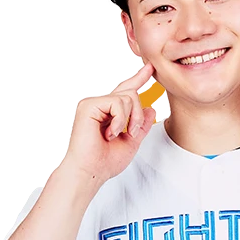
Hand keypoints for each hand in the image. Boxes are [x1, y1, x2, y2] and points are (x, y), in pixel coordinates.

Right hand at [64, 62, 157, 182]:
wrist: (91, 172)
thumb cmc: (105, 162)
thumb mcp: (132, 142)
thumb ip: (142, 125)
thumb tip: (151, 108)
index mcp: (110, 113)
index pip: (126, 92)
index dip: (139, 79)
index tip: (150, 68)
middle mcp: (101, 106)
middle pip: (131, 93)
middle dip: (139, 114)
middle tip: (133, 133)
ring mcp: (94, 104)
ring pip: (127, 97)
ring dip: (131, 118)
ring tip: (120, 134)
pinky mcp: (88, 105)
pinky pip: (116, 102)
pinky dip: (119, 119)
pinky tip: (111, 133)